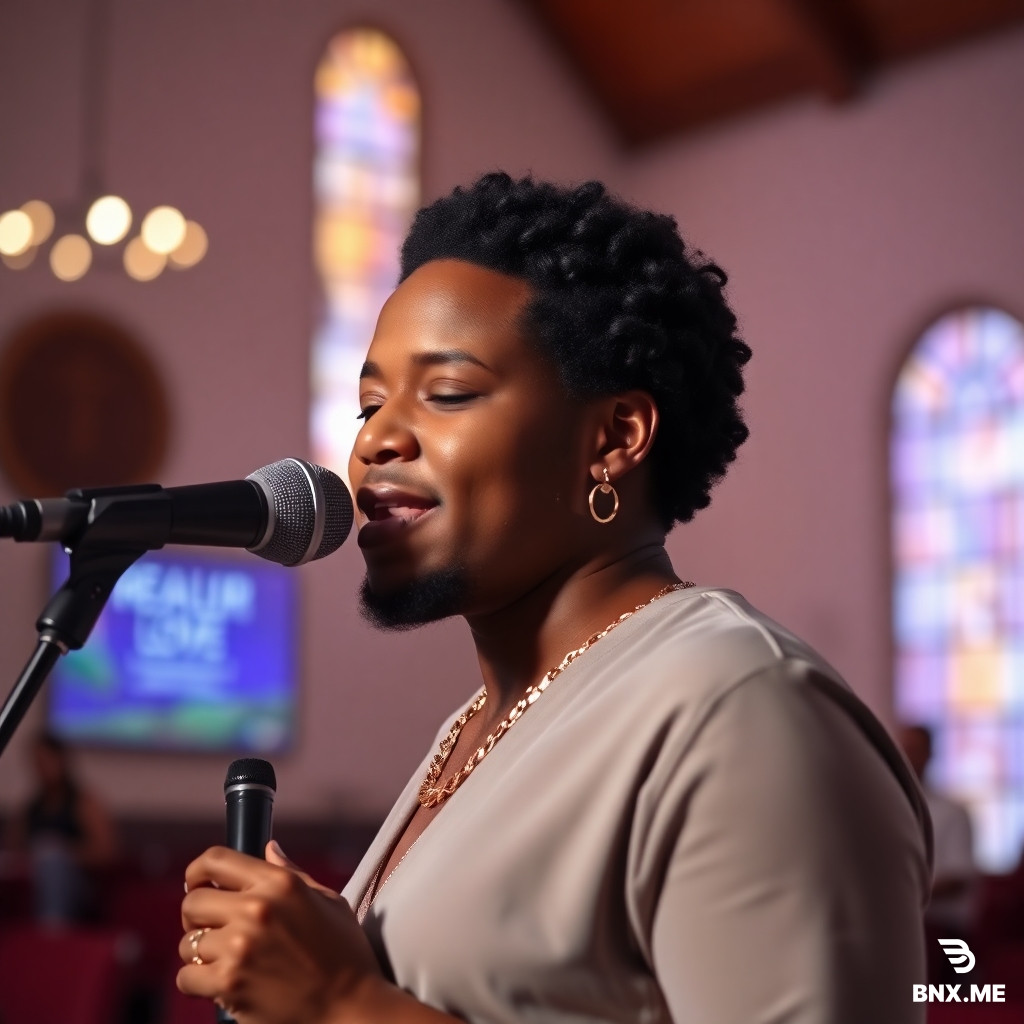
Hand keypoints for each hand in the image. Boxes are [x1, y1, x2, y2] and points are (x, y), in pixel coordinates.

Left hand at [177, 842, 382, 1023]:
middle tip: (211, 930)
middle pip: (193, 902)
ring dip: (200, 953)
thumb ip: (292, 872)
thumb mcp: (328, 901)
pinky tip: (220, 983)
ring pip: (188, 943)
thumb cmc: (344, 954)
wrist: (350, 1007)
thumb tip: (269, 848)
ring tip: (223, 961)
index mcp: (279, 883)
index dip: (198, 873)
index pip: (215, 861)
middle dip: (195, 916)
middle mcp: (256, 908)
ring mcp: (240, 947)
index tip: (198, 886)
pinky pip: (186, 977)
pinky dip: (197, 982)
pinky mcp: (229, 984)